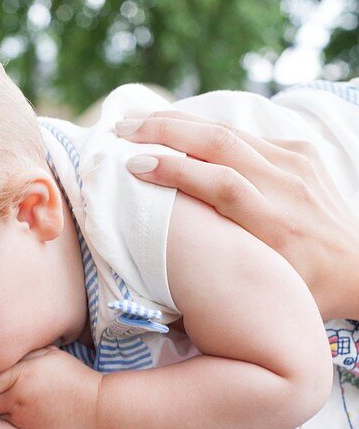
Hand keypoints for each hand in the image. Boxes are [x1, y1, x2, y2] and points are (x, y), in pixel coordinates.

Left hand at [0, 346, 100, 428]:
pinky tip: (11, 417)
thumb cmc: (77, 379)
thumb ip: (24, 355)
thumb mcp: (51, 356)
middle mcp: (16, 394)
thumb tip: (1, 353)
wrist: (99, 409)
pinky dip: (3, 423)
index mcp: (19, 372)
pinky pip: (6, 428)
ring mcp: (21, 416)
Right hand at [121, 111, 358, 320]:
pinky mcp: (299, 153)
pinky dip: (206, 131)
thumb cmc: (308, 290)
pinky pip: (246, 137)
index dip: (175, 171)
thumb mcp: (266, 295)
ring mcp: (295, 164)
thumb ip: (222, 289)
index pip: (220, 185)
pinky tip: (177, 129)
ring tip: (138, 120)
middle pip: (219, 145)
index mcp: (275, 226)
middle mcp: (285, 187)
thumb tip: (162, 308)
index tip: (134, 166)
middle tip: (120, 128)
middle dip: (165, 131)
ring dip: (178, 123)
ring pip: (229, 132)